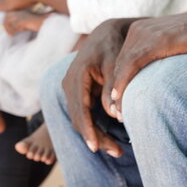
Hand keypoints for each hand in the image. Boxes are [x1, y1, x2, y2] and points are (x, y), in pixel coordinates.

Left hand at [3, 10, 47, 34]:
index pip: (8, 14)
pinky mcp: (25, 20)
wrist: (46, 22)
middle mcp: (20, 12)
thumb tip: (14, 29)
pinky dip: (16, 29)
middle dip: (6, 25)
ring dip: (9, 29)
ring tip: (12, 35)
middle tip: (9, 33)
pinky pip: (16, 25)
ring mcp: (22, 16)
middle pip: (7, 17)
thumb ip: (20, 23)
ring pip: (9, 20)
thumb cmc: (37, 24)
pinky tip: (21, 32)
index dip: (6, 22)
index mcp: (20, 12)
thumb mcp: (27, 22)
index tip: (8, 29)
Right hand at [61, 18, 136, 156]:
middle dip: (95, 138)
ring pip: (80, 120)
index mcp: (77, 76)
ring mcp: (72, 89)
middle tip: (116, 153)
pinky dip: (95, 129)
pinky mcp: (79, 94)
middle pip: (78, 119)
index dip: (87, 130)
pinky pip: (84, 115)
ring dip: (96, 136)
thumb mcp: (117, 63)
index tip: (96, 147)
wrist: (107, 33)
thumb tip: (114, 114)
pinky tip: (110, 141)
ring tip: (117, 151)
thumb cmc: (114, 46)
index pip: (80, 109)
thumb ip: (115, 87)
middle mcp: (69, 84)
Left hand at [109, 9, 186, 117]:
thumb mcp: (179, 47)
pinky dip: (122, 82)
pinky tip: (118, 97)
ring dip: (117, 91)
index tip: (120, 106)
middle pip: (119, 65)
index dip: (120, 84)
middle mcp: (139, 30)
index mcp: (142, 31)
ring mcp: (146, 34)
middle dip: (115, 91)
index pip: (124, 61)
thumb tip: (164, 80)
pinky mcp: (156, 40)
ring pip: (122, 66)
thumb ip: (166, 58)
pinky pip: (132, 64)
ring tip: (118, 113)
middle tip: (116, 114)